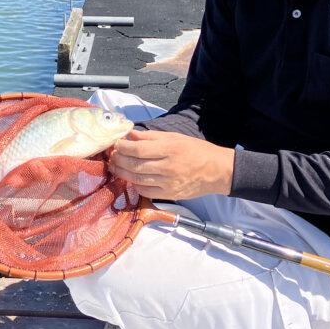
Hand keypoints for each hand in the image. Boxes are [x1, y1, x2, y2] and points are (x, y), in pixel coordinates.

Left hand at [109, 130, 234, 200]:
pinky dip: (135, 185)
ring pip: (137, 179)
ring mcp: (168, 182)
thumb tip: (131, 134)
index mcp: (170, 149)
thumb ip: (151, 137)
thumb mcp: (175, 137)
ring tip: (115, 167)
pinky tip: (130, 179)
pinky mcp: (169, 194)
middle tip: (112, 156)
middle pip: (135, 165)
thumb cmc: (196, 150)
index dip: (123, 147)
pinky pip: (146, 191)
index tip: (116, 144)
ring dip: (122, 173)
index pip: (138, 149)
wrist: (217, 171)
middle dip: (119, 160)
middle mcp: (168, 167)